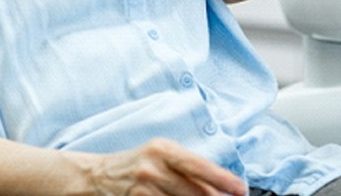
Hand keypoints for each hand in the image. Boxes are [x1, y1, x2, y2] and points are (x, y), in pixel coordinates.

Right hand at [77, 138, 246, 195]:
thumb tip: (222, 189)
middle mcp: (154, 166)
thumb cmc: (138, 163)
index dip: (224, 179)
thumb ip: (189, 169)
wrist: (99, 175)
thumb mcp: (161, 157)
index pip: (199, 165)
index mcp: (163, 149)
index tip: (241, 189)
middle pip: (196, 191)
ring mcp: (144, 187)